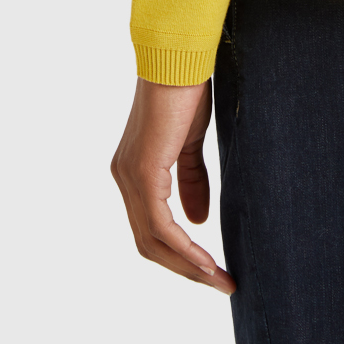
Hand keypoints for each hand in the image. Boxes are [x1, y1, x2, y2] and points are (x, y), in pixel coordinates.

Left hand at [108, 78, 234, 292]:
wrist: (180, 60)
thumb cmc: (186, 93)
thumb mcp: (190, 146)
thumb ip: (191, 182)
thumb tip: (197, 221)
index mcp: (133, 173)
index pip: (151, 229)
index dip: (180, 255)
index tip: (213, 271)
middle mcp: (123, 178)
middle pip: (148, 243)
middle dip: (185, 269)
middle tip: (220, 283)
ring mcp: (129, 177)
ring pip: (152, 240)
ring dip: (187, 265)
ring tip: (219, 278)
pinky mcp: (143, 172)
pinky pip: (161, 225)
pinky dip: (184, 247)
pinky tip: (206, 259)